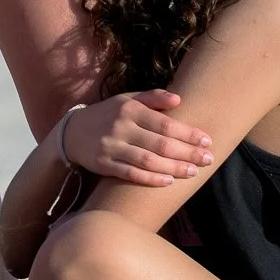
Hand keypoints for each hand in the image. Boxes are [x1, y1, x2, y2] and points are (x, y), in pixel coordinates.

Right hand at [63, 92, 212, 186]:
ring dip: (173, 167)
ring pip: (147, 160)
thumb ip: (153, 98)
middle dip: (187, 152)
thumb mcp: (127, 100)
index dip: (188, 133)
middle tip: (208, 159)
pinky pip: (130, 173)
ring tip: (193, 171)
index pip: (165, 123)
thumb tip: (179, 99)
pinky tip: (168, 182)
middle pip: (160, 143)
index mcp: (130, 109)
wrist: (72, 132)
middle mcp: (121, 126)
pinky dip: (150, 179)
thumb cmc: (108, 115)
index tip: (207, 140)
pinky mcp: (103, 164)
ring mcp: (111, 146)